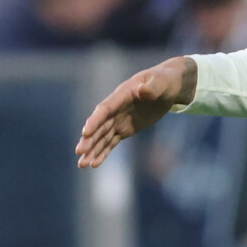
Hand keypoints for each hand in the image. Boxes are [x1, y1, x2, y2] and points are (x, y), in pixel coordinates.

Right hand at [75, 55, 195, 168]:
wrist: (167, 87)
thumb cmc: (164, 81)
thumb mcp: (161, 82)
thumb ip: (152, 87)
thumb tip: (143, 90)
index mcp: (122, 95)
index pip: (105, 109)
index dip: (95, 121)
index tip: (85, 133)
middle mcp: (116, 109)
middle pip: (99, 126)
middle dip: (89, 139)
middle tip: (79, 152)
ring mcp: (119, 120)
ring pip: (102, 137)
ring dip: (92, 150)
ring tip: (82, 164)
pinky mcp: (125, 129)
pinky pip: (112, 142)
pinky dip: (103, 152)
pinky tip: (94, 164)